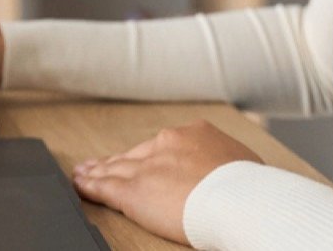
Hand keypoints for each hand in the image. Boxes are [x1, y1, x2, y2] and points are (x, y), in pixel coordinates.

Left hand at [71, 120, 263, 244]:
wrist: (240, 198)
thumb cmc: (251, 187)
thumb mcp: (242, 163)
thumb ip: (223, 163)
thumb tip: (228, 171)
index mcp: (193, 134)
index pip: (161, 146)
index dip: (146, 155)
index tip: (137, 160)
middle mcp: (165, 144)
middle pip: (134, 155)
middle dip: (116, 161)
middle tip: (97, 164)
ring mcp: (147, 166)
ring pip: (115, 168)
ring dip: (97, 172)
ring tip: (83, 173)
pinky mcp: (133, 191)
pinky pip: (104, 187)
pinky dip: (90, 186)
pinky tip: (80, 185)